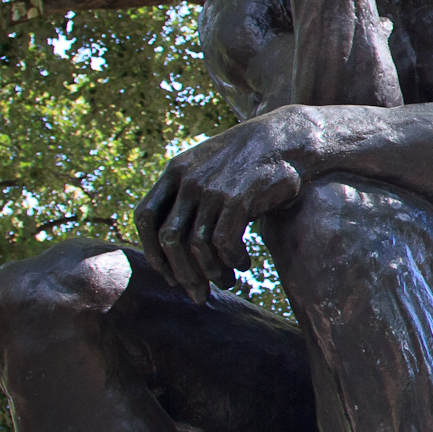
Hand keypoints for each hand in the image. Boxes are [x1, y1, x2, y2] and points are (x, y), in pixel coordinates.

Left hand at [137, 111, 315, 300]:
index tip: (168, 273)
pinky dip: (232, 260)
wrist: (288, 137)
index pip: (145, 217)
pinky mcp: (238, 197)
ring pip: (197, 245)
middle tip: (198, 294)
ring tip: (228, 281)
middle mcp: (188, 179)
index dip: (152, 249)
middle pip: (169, 238)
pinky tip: (243, 263)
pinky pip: (224, 242)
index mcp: (175, 170)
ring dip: (212, 272)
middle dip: (182, 273)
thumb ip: (188, 195)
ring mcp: (212, 188)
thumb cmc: (249, 162)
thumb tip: (172, 243)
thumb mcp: (209, 168)